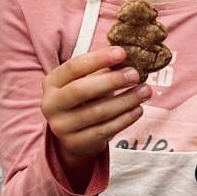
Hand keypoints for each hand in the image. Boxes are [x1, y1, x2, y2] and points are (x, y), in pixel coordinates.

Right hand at [41, 45, 147, 184]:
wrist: (72, 135)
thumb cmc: (83, 100)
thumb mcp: (85, 82)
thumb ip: (101, 70)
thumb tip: (127, 58)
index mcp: (51, 83)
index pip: (73, 67)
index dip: (97, 59)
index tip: (122, 52)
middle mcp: (51, 104)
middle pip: (80, 90)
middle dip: (111, 81)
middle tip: (135, 75)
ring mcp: (61, 126)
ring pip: (96, 112)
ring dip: (125, 100)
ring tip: (145, 91)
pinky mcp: (75, 143)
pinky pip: (104, 130)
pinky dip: (124, 119)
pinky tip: (138, 110)